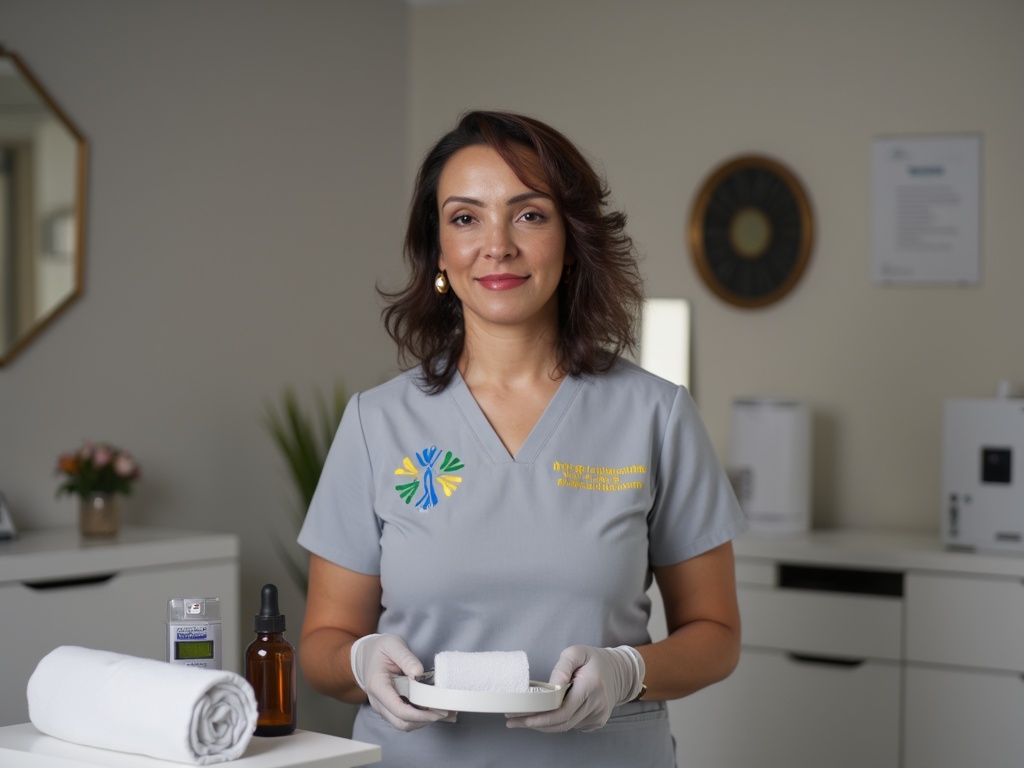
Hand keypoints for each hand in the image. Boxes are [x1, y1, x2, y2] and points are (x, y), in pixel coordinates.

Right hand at [350, 634, 453, 730]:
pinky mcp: (391, 708)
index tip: (438, 710)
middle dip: (425, 720)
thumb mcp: (393, 645)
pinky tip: (437, 710)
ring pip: (405, 724)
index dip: (419, 714)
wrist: (366, 655)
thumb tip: (418, 673)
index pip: (398, 709)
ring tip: (446, 711)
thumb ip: (406, 658)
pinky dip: (422, 717)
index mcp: (378, 685)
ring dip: (425, 721)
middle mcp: (378, 701)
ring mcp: (384, 707)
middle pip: (402, 722)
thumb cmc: (380, 649)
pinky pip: (406, 718)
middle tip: (445, 711)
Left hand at [506, 645, 643, 732]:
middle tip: (512, 721)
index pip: (563, 710)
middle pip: (561, 723)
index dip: (540, 717)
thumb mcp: (577, 652)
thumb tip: (551, 686)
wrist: (620, 672)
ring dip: (543, 725)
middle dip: (534, 723)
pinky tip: (544, 716)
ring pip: (565, 727)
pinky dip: (556, 723)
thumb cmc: (594, 660)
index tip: (519, 716)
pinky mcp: (596, 723)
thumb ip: (561, 667)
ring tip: (522, 719)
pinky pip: (571, 726)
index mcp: (591, 686)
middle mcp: (597, 705)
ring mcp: (598, 717)